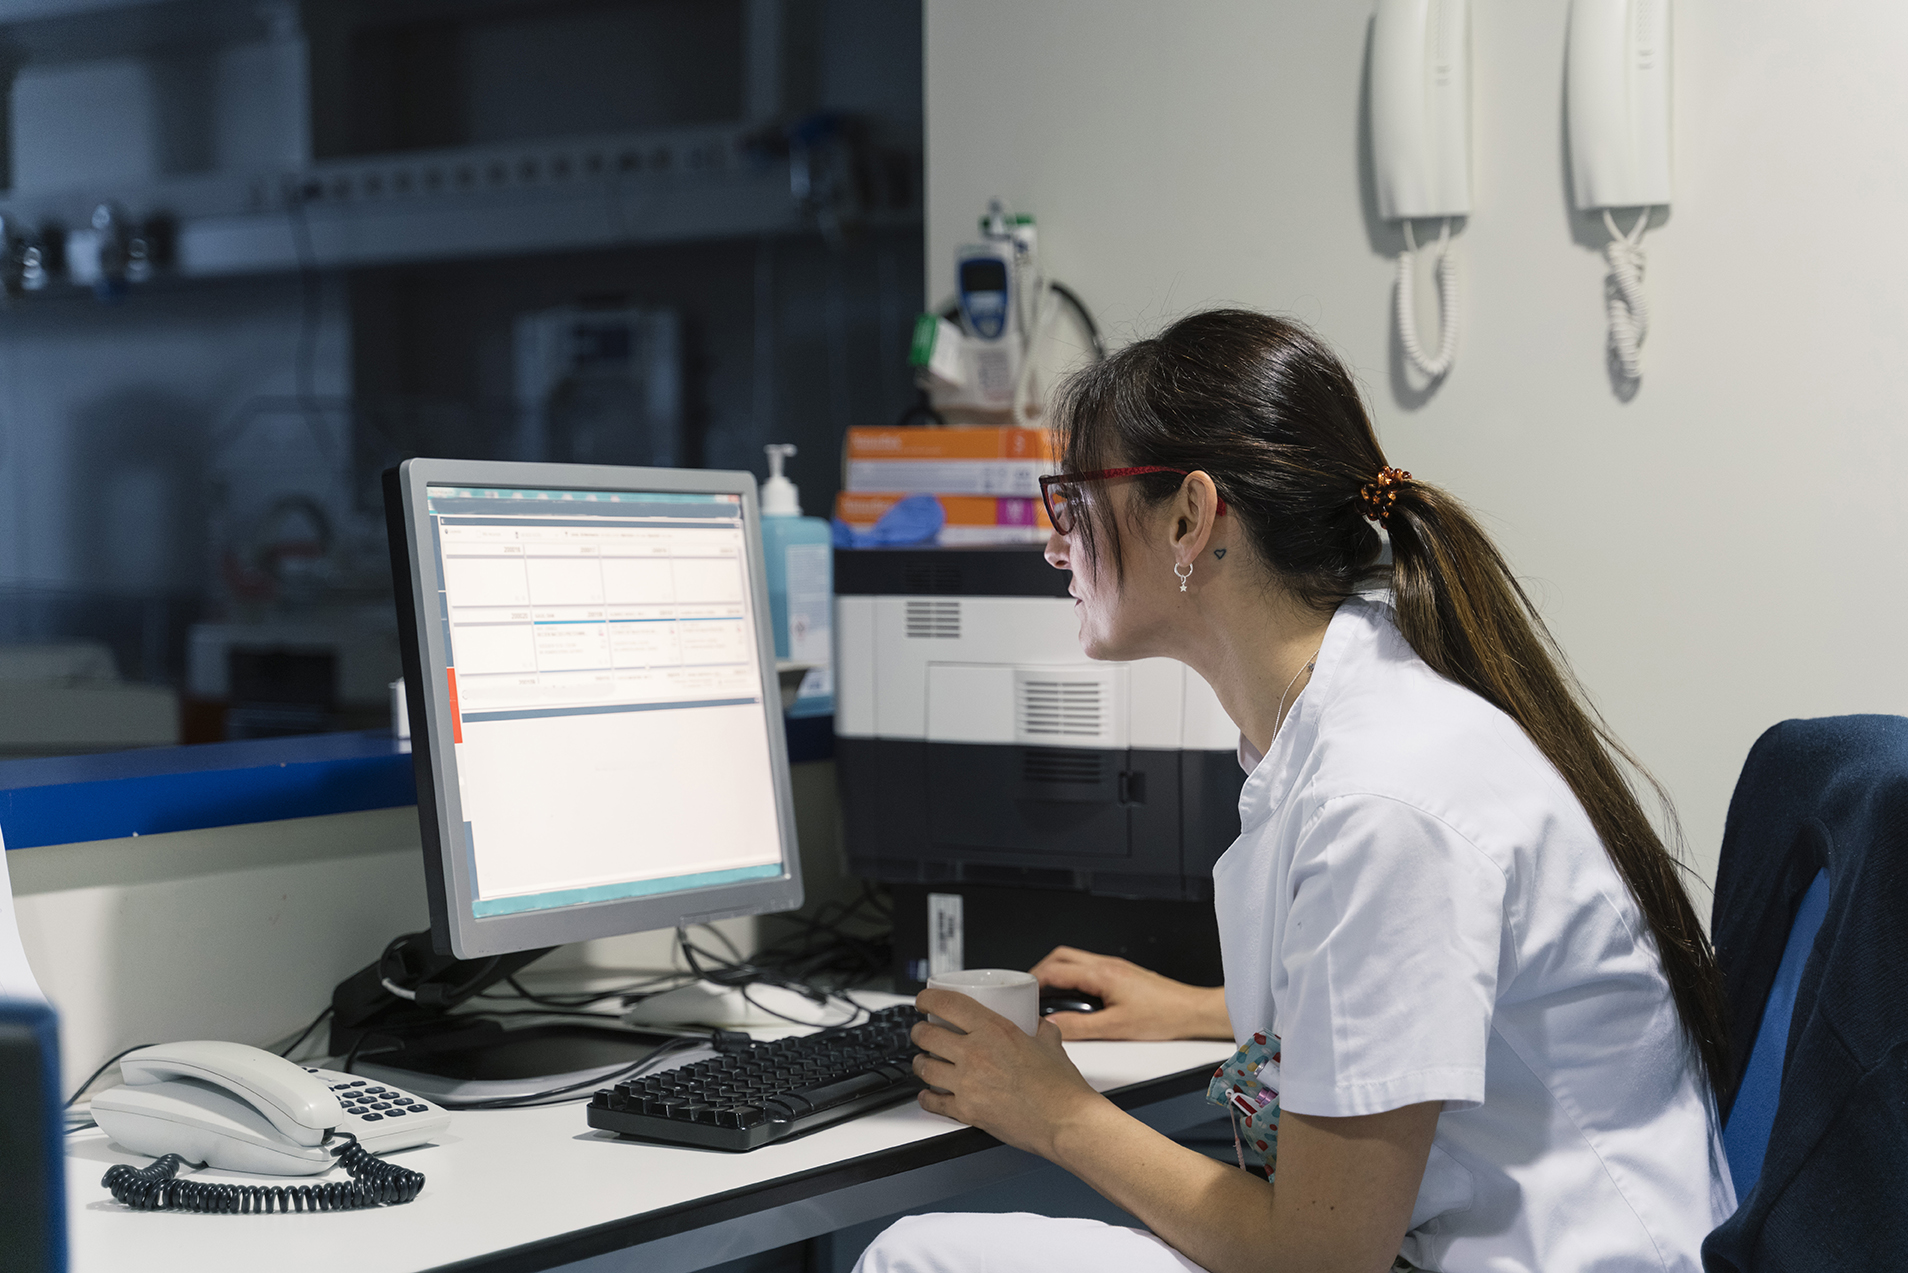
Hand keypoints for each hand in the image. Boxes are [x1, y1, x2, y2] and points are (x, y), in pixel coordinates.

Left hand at [911, 987, 1108, 1158]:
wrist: (1065, 1122)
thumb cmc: (1061, 1087)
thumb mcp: (1051, 1044)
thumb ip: (1041, 1029)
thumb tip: (1038, 1024)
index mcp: (994, 1030)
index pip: (947, 1003)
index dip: (927, 998)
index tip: (924, 1000)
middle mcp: (975, 1054)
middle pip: (926, 1034)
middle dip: (919, 1031)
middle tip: (922, 1032)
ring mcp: (968, 1084)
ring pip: (924, 1067)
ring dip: (919, 1062)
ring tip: (923, 1061)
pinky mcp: (967, 1111)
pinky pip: (934, 1102)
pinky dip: (927, 1098)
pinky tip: (928, 1095)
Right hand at [1028, 946, 1229, 1040]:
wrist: (1191, 1011)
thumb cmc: (1163, 1016)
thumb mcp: (1116, 1028)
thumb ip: (1080, 1027)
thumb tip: (1052, 1026)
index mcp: (1102, 974)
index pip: (1055, 970)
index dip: (1033, 981)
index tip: (1022, 994)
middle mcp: (1106, 965)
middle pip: (1061, 957)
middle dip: (1041, 971)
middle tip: (1030, 990)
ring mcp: (1115, 967)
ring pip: (1075, 960)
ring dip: (1057, 973)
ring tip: (1049, 995)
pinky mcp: (1122, 974)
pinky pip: (1088, 968)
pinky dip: (1074, 978)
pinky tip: (1075, 998)